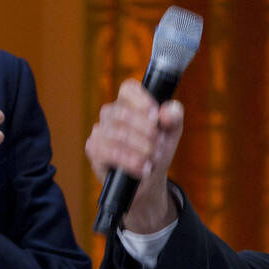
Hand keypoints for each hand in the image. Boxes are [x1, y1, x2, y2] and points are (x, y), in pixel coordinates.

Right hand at [84, 79, 184, 232]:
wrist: (149, 180)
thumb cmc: (158, 149)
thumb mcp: (172, 132)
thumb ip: (174, 117)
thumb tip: (166, 112)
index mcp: (129, 102)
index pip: (128, 88)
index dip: (141, 100)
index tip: (155, 116)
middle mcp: (111, 113)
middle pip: (123, 113)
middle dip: (146, 132)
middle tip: (159, 145)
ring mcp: (100, 131)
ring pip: (117, 134)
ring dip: (141, 149)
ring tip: (154, 159)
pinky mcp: (94, 150)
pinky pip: (108, 152)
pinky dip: (130, 161)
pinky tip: (143, 169)